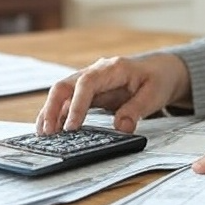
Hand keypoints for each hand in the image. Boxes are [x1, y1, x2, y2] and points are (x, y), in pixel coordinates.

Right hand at [35, 53, 189, 134]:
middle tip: (48, 133)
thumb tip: (121, 127)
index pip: (87, 84)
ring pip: (61, 94)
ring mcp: (89, 82)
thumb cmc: (158, 79)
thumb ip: (137, 109)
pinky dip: (56, 115)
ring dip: (50, 113)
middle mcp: (96, 72)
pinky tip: (50, 130)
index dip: (77, 105)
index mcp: (113, 69)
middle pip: (65, 86)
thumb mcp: (155, 94)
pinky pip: (67, 102)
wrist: (160, 70)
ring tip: (43, 136)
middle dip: (53, 108)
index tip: (72, 127)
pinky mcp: (87, 93)